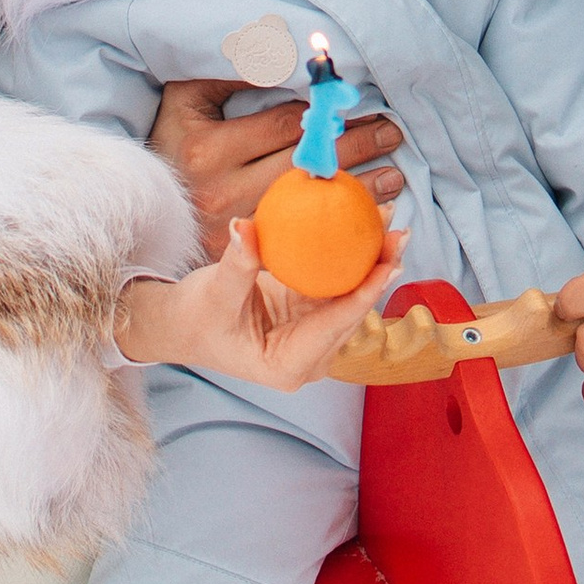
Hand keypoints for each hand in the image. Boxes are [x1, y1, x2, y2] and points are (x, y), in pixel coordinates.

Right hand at [115, 218, 402, 387]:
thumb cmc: (197, 317)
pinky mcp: (311, 316)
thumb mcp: (215, 292)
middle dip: (380, 269)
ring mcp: (314, 336)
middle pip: (354, 310)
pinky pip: (338, 284)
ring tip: (387, 219)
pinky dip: (351, 255)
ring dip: (372, 258)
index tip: (390, 262)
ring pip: (352, 296)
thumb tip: (244, 226)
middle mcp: (311, 356)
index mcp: (291, 365)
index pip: (337, 325)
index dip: (367, 292)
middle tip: (399, 229)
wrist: (185, 325)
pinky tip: (363, 222)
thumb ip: (237, 263)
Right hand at [149, 73, 404, 261]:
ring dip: (359, 189)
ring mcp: (232, 230)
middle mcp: (219, 192)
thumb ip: (225, 73)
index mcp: (205, 150)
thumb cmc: (171, 145)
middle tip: (391, 130)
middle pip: (304, 166)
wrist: (140, 210)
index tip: (357, 102)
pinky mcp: (243, 258)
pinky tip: (370, 211)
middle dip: (354, 145)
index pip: (282, 126)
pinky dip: (341, 225)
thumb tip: (275, 48)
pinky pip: (304, 239)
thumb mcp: (184, 101)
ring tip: (395, 173)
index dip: (324, 113)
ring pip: (311, 208)